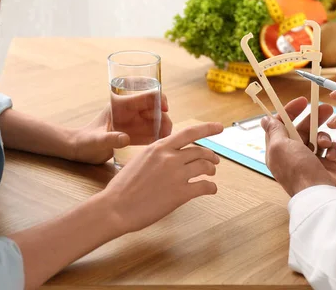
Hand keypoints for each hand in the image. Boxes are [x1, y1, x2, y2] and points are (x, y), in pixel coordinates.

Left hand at [69, 94, 171, 163]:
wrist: (78, 150)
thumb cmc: (84, 142)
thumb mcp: (97, 141)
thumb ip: (110, 139)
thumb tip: (126, 139)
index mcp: (121, 105)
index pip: (145, 95)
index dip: (159, 98)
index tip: (165, 109)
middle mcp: (130, 111)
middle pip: (154, 108)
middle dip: (164, 117)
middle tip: (167, 132)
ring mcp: (133, 122)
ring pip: (155, 120)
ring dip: (164, 128)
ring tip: (166, 140)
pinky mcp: (134, 133)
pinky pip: (151, 132)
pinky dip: (158, 136)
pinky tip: (161, 144)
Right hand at [103, 122, 222, 233]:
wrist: (116, 207)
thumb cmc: (123, 187)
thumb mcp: (139, 160)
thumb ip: (157, 154)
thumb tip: (170, 154)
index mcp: (159, 147)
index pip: (189, 132)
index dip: (207, 128)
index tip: (219, 127)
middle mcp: (170, 158)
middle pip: (200, 151)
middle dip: (211, 155)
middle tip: (215, 161)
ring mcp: (176, 175)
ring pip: (205, 166)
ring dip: (211, 170)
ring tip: (211, 174)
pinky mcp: (180, 193)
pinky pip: (204, 186)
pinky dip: (211, 187)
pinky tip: (211, 190)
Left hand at [261, 97, 335, 196]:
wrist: (320, 194)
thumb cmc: (298, 170)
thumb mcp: (280, 146)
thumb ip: (275, 130)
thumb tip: (265, 120)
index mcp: (278, 150)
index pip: (281, 125)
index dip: (290, 111)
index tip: (303, 101)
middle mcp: (293, 155)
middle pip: (303, 129)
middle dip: (314, 119)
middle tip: (326, 108)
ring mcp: (311, 161)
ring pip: (320, 139)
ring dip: (324, 138)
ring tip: (325, 145)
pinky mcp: (328, 167)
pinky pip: (332, 151)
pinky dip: (334, 150)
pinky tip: (332, 156)